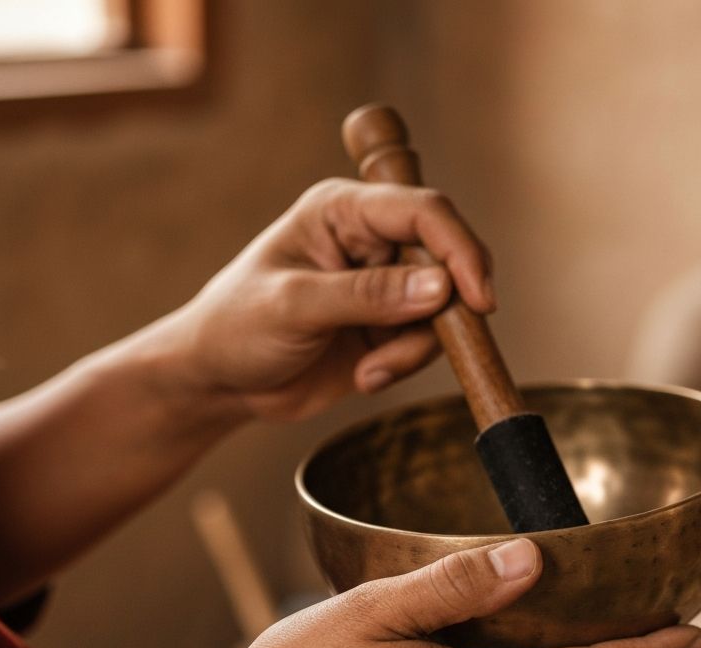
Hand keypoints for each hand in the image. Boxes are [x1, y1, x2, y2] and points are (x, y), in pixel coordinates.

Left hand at [174, 178, 493, 420]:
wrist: (221, 384)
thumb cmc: (237, 328)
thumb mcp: (295, 307)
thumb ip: (367, 295)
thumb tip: (442, 288)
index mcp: (344, 211)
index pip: (423, 213)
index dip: (459, 250)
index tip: (480, 299)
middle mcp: (372, 241)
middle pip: (446, 261)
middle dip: (439, 311)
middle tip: (409, 349)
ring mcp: (384, 286)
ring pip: (442, 310)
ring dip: (413, 350)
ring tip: (370, 371)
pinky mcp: (389, 327)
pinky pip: (426, 343)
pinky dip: (403, 365)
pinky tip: (366, 376)